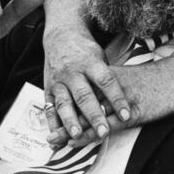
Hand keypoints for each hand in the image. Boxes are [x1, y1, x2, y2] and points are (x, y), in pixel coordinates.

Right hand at [43, 23, 131, 145]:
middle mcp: (73, 72)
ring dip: (70, 121)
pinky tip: (56, 137)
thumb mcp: (101, 58)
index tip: (126, 116)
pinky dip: (52, 124)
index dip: (117, 99)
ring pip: (64, 103)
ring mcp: (58, 81)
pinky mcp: (47, 88)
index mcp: (91, 63)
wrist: (62, 36)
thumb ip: (106, 80)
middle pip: (85, 96)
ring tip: (76, 136)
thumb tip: (119, 104)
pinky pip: (48, 108)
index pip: (106, 82)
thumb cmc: (87, 52)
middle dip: (94, 116)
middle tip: (104, 132)